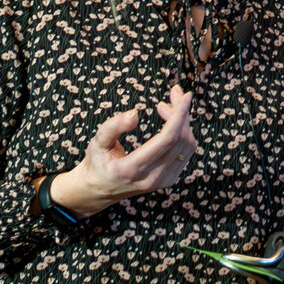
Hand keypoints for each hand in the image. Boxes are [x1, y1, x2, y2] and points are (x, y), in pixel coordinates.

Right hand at [48, 85, 199, 216]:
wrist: (99, 190)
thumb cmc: (97, 162)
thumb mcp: (96, 143)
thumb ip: (112, 127)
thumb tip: (135, 114)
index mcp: (133, 168)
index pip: (168, 139)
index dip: (180, 115)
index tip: (186, 95)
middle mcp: (152, 177)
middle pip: (180, 139)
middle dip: (181, 112)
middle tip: (173, 93)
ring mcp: (164, 181)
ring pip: (187, 146)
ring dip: (183, 121)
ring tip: (166, 106)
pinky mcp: (170, 179)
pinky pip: (186, 153)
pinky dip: (184, 133)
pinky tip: (171, 122)